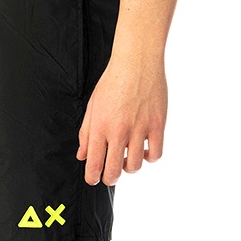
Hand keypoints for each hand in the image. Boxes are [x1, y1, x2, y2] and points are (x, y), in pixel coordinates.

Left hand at [76, 57, 166, 184]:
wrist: (136, 62)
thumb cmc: (113, 81)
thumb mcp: (93, 105)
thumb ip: (86, 132)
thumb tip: (82, 156)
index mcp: (100, 125)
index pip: (94, 163)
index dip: (92, 177)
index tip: (93, 179)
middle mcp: (119, 130)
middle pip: (113, 171)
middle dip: (109, 178)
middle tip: (109, 175)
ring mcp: (139, 129)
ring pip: (135, 166)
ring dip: (129, 167)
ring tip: (126, 159)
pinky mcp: (157, 125)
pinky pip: (155, 154)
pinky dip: (149, 157)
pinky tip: (144, 149)